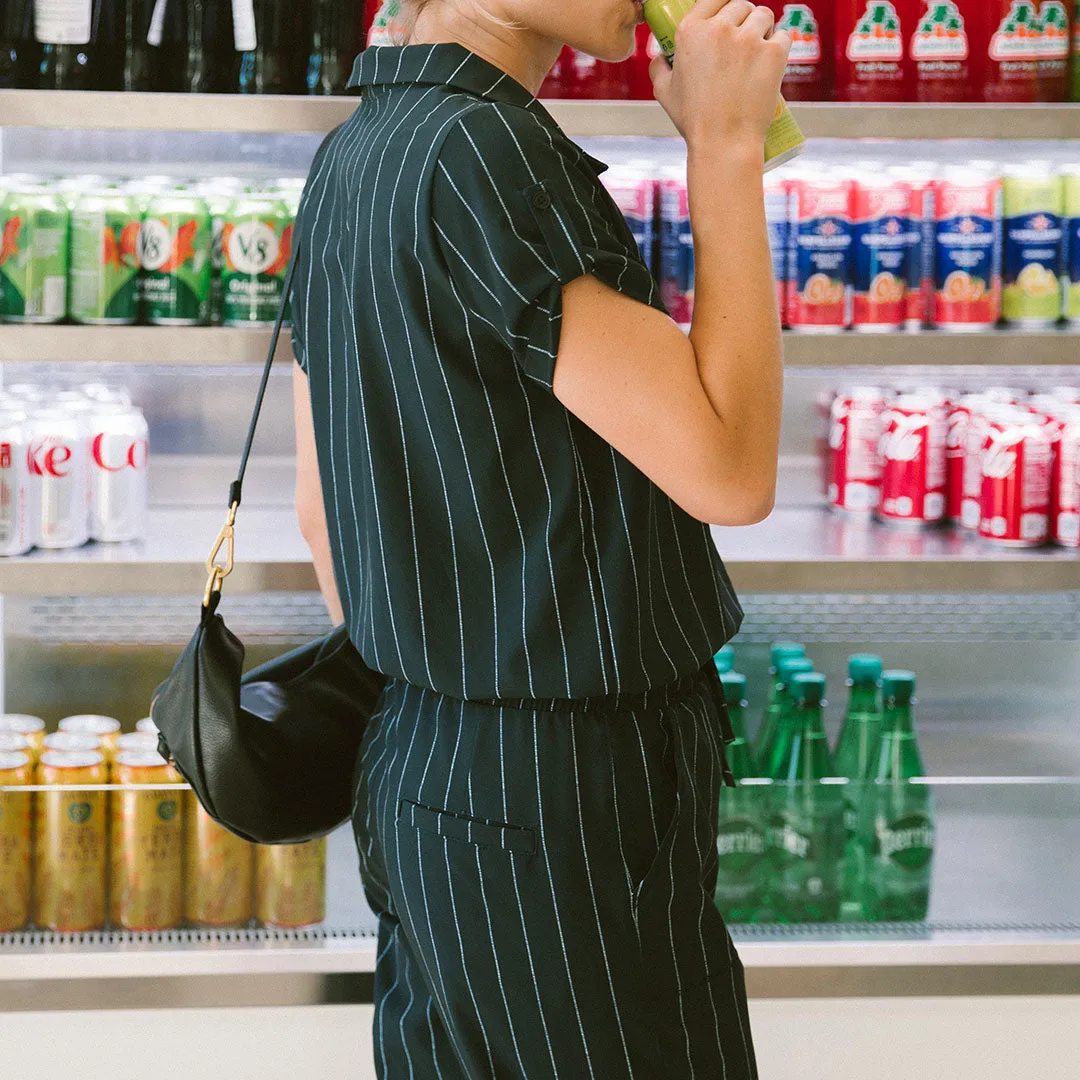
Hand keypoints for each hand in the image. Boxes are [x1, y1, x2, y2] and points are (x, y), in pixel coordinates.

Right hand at [650, 0, 791, 154]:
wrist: (724, 143)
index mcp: (691, 31)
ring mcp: (749, 38)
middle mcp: (720, 28)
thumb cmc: (695, 121)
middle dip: (744, 19)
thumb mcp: (664, 93)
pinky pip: (783, 34)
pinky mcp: (773, 51)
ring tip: (758, 50)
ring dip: (763, 28)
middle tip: (744, 42)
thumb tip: (661, 57)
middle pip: (741, 4)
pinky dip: (779, 45)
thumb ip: (659, 67)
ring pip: (764, 14)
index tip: (728, 17)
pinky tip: (771, 61)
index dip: (724, 6)